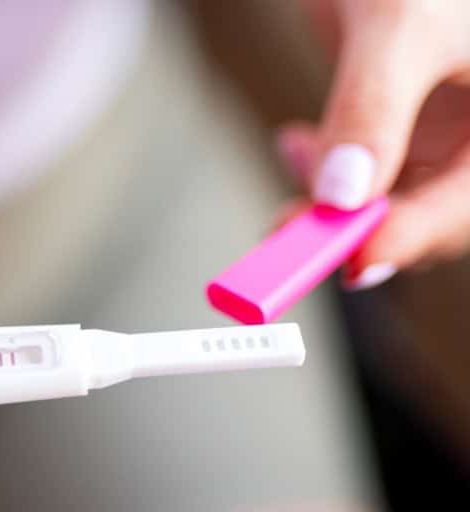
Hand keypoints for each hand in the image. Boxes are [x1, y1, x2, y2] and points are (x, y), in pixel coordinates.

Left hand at [279, 0, 469, 287]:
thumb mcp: (403, 23)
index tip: (352, 259)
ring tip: (290, 175)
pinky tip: (295, 140)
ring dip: (333, 202)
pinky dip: (328, 164)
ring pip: (393, 196)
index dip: (411, 235)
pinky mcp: (410, 116)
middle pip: (431, 209)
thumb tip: (342, 193)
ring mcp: (451, 127)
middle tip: (290, 234)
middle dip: (357, 225)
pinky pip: (370, 165)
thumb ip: (373, 106)